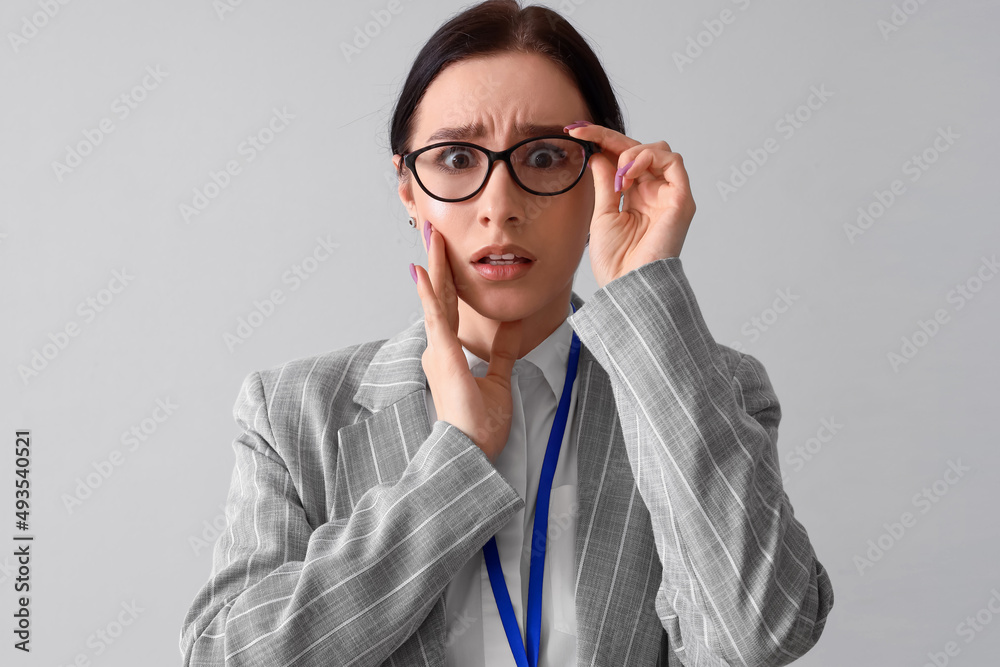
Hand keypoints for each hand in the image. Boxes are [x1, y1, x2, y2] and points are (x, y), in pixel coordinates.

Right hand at [411, 223, 523, 464]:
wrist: (470, 452)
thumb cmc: (479, 425)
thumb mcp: (499, 379)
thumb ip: (503, 351)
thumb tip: (515, 324)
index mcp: (448, 353)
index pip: (448, 307)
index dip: (446, 278)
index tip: (444, 253)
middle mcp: (437, 348)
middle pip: (438, 296)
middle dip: (436, 261)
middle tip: (433, 230)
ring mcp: (437, 350)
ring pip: (435, 299)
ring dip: (432, 265)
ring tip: (430, 236)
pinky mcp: (443, 356)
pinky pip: (436, 318)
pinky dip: (429, 293)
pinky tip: (422, 271)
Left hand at [565, 123, 696, 288]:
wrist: (628, 286)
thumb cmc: (617, 261)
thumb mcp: (602, 214)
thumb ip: (605, 184)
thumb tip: (598, 156)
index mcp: (636, 197)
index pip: (623, 159)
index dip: (601, 141)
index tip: (575, 131)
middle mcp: (655, 193)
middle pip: (640, 149)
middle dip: (610, 138)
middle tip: (583, 135)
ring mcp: (669, 195)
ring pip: (659, 149)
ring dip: (631, 153)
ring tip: (617, 176)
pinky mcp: (681, 200)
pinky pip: (673, 162)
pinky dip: (649, 159)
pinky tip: (629, 175)